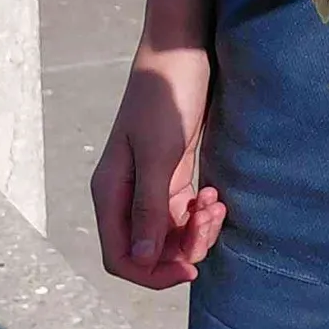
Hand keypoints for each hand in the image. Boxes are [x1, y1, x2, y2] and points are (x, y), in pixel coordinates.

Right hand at [92, 0, 226, 290]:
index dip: (153, 273)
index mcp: (110, 193)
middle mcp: (125, 195)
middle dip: (185, 247)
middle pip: (150, 251)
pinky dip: (202, 215)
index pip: (122, 257)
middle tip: (213, 217)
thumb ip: (150, 206)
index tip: (191, 268)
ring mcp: (149, 187)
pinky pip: (185, 216)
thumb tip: (145, 257)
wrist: (181, 55)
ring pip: (171, 236)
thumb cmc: (165, 98)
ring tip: (217, 202)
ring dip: (198, 230)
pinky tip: (216, 195)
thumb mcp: (159, 153)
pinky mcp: (172, 177)